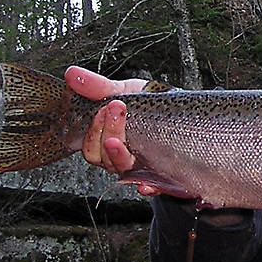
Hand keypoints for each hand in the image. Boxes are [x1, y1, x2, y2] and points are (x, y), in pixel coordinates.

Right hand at [64, 66, 159, 195]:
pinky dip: (148, 187)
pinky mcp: (164, 177)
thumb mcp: (126, 91)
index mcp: (109, 141)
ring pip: (123, 170)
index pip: (91, 146)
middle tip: (116, 108)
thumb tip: (71, 73)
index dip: (93, 129)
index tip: (105, 105)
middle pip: (103, 158)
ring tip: (118, 140)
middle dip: (106, 133)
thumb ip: (99, 86)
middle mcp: (123, 158)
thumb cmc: (153, 106)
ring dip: (118, 156)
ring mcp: (142, 168)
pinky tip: (145, 184)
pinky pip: (153, 187)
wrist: (190, 116)